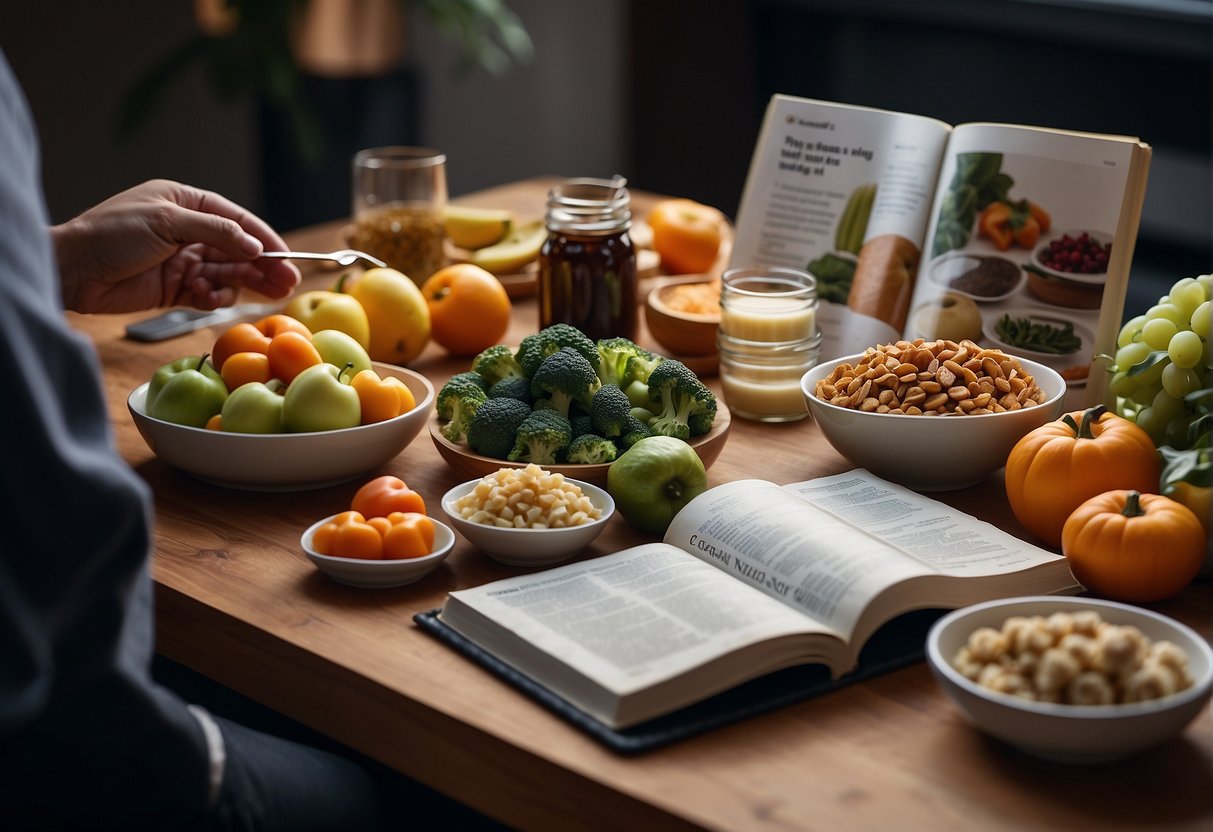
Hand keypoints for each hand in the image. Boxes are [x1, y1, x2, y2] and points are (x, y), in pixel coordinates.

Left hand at [53, 179, 301, 312]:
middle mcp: (189, 231)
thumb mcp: (167, 222)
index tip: (287, 257)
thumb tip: (255, 245)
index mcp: (187, 204)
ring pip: (227, 273)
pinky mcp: (176, 289)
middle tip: (288, 282)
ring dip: (242, 283)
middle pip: (238, 249)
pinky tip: (210, 298)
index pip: (237, 220)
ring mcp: (183, 261)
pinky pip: (208, 294)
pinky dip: (214, 298)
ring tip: (263, 294)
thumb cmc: (112, 234)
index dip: (265, 239)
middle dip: (263, 266)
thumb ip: (216, 232)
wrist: (73, 270)